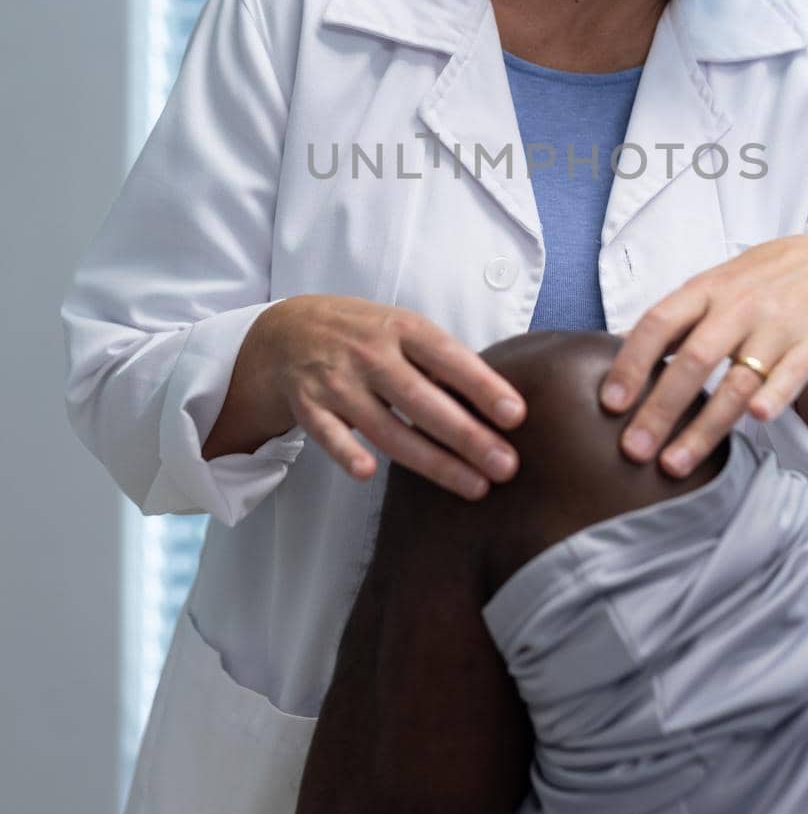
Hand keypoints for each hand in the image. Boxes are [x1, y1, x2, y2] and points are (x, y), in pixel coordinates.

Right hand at [254, 295, 526, 498]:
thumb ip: (439, 360)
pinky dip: (345, 451)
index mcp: (402, 328)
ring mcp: (337, 380)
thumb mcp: (401, 328)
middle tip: (506, 466)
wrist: (286, 331)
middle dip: (467, 435)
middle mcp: (370, 353)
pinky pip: (327, 433)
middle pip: (423, 400)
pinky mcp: (308, 406)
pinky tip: (367, 473)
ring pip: (386, 427)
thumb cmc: (363, 334)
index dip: (483, 385)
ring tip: (474, 486)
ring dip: (431, 461)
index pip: (448, 357)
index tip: (516, 415)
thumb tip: (498, 400)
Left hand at [598, 236, 807, 476]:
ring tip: (674, 464)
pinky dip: (776, 395)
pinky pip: (792, 374)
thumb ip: (664, 326)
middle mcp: (737, 307)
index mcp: (702, 291)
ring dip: (705, 426)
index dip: (632, 363)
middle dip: (661, 408)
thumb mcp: (704, 292)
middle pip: (694, 359)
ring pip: (738, 380)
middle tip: (633, 451)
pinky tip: (756, 418)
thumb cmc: (749, 288)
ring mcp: (776, 327)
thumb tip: (605, 355)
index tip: (610, 405)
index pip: (658, 324)